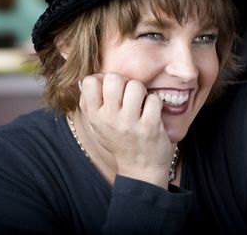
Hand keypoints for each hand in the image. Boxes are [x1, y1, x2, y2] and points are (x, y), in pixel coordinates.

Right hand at [79, 72, 174, 186]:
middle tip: (130, 95)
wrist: (141, 169)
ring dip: (142, 92)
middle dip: (126, 81)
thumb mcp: (98, 126)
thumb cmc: (120, 141)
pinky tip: (152, 113)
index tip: (114, 90)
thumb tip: (92, 77)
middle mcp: (109, 119)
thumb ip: (90, 103)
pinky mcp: (149, 126)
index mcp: (94, 116)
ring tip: (142, 104)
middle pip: (114, 78)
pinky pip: (154, 99)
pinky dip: (156, 103)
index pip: (90, 82)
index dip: (104, 79)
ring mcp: (129, 123)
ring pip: (136, 86)